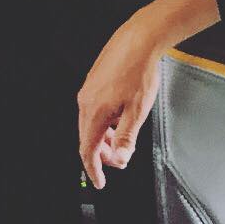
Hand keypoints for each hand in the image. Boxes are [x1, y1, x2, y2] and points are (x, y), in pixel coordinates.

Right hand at [77, 10, 163, 189]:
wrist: (137, 41)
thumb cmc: (138, 72)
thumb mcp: (137, 112)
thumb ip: (126, 139)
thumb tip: (119, 159)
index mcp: (94, 112)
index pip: (87, 150)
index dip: (93, 170)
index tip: (99, 182)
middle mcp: (85, 101)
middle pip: (87, 138)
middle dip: (101, 154)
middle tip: (118, 161)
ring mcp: (87, 90)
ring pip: (90, 124)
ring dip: (103, 138)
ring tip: (121, 141)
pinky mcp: (92, 82)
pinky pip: (93, 110)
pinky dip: (103, 123)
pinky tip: (118, 119)